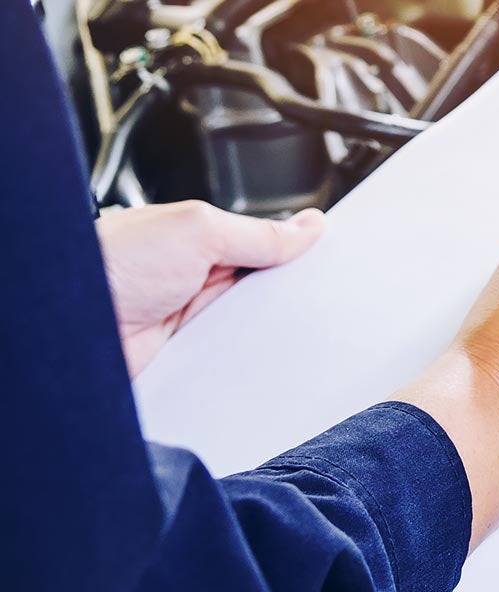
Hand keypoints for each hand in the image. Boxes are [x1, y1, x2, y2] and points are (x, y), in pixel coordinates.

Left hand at [97, 201, 325, 375]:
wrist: (65, 328)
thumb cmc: (107, 264)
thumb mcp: (197, 230)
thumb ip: (257, 232)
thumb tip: (307, 226)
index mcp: (197, 239)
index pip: (263, 242)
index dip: (297, 251)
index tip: (334, 257)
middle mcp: (194, 278)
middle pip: (263, 286)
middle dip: (289, 291)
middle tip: (322, 294)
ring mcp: (191, 319)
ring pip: (252, 325)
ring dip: (268, 328)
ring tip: (293, 327)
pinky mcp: (188, 356)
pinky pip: (232, 358)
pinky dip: (248, 360)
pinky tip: (264, 357)